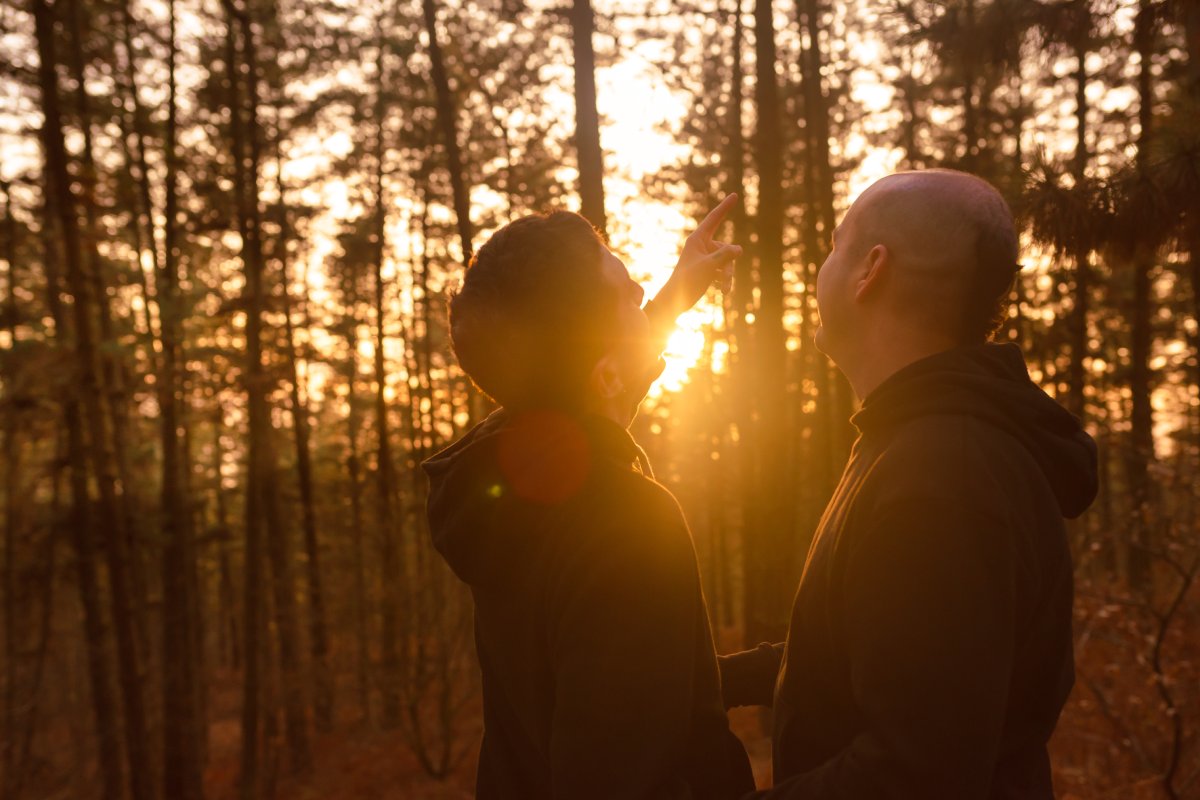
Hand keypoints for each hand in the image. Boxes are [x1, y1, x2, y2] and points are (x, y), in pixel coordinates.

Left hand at [653, 194, 742, 317]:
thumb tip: (739, 249)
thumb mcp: (708, 266)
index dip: (725, 207)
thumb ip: (725, 255)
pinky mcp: (709, 269)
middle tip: (722, 277)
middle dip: (729, 264)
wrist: (676, 301)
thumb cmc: (687, 281)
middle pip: (727, 248)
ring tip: (724, 288)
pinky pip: (724, 270)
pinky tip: (722, 291)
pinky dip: (725, 280)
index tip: (734, 195)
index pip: (714, 218)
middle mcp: (703, 246)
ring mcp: (706, 258)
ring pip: (728, 262)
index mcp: (698, 239)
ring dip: (728, 275)